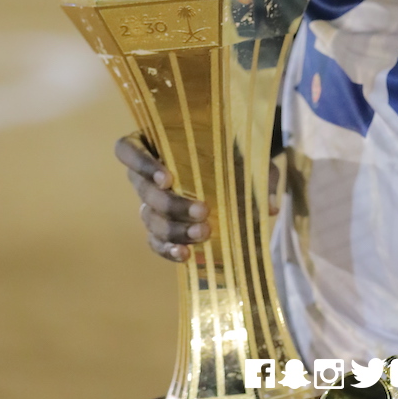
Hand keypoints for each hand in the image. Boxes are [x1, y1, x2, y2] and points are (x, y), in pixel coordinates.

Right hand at [114, 134, 281, 262]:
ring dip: (175, 229)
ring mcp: (148, 202)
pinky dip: (167, 249)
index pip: (127, 151)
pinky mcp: (159, 226)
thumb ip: (260, 175)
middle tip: (203, 211)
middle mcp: (145, 174)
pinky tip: (185, 255)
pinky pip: (154, 240)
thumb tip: (270, 207)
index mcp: (154, 143)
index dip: (142, 164)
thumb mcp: (250, 156)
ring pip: (149, 218)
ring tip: (203, 233)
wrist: (235, 169)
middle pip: (144, 192)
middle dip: (172, 205)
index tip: (168, 178)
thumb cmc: (234, 152)